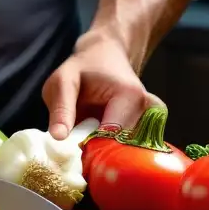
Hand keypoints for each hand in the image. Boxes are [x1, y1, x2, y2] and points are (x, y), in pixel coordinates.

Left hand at [42, 29, 161, 139]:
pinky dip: (109, 148)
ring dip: (102, 150)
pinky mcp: (146, 128)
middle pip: (120, 148)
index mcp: (129, 96)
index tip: (71, 151)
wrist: (105, 57)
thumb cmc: (82, 68)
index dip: (89, 149)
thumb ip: (61, 108)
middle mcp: (147, 110)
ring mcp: (150, 120)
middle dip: (96, 152)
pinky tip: (97, 135)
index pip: (112, 139)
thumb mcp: (62, 81)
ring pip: (123, 151)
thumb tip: (58, 138)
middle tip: (75, 144)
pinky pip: (126, 148)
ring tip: (87, 134)